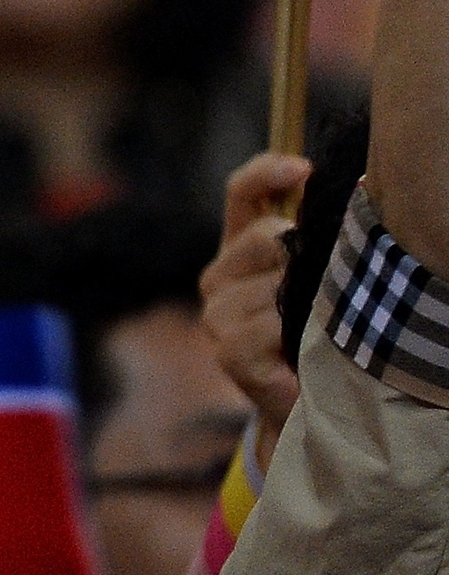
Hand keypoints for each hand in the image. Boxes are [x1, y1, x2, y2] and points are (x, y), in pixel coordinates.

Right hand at [205, 149, 312, 466]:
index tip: (303, 169)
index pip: (243, 192)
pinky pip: (265, 327)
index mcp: (243, 249)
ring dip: (306, 303)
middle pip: (262, 236)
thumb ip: (321, 238)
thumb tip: (356, 191)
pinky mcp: (228, 352)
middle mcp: (220, 277)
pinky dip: (292, 336)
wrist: (315, 405)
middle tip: (335, 284)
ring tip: (325, 328)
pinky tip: (303, 350)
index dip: (267, 172)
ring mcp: (217, 316)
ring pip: (268, 284)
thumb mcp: (322, 277)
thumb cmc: (327, 334)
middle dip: (304, 254)